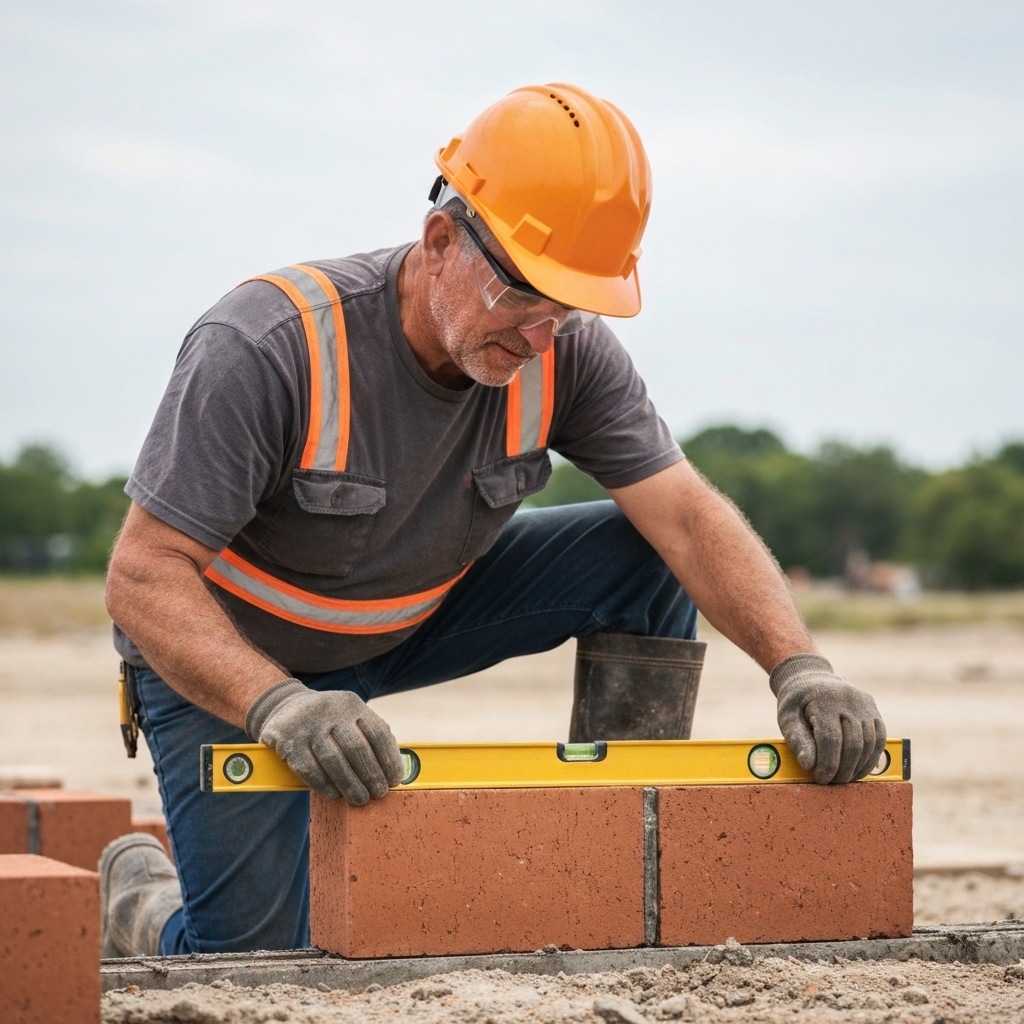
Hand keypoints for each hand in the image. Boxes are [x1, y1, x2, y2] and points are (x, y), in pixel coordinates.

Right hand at [245, 680, 403, 803]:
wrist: (286, 707)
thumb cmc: (328, 720)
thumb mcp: (349, 716)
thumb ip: (369, 736)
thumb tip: (392, 771)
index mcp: (351, 704)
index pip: (377, 732)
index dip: (389, 759)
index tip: (395, 780)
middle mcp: (330, 711)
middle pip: (356, 748)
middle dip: (371, 775)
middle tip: (379, 794)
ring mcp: (307, 725)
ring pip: (334, 760)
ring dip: (350, 785)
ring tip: (360, 800)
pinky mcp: (288, 741)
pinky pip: (310, 769)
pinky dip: (325, 786)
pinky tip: (335, 795)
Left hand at [770, 654, 886, 784]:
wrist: (811, 679)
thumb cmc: (796, 702)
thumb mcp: (787, 717)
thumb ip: (797, 739)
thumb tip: (809, 765)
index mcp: (823, 699)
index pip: (830, 739)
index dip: (828, 764)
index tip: (821, 779)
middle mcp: (848, 700)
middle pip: (852, 743)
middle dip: (843, 768)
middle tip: (832, 782)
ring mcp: (864, 704)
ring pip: (869, 743)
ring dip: (858, 767)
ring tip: (844, 779)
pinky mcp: (873, 710)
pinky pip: (879, 738)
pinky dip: (871, 758)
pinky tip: (859, 770)